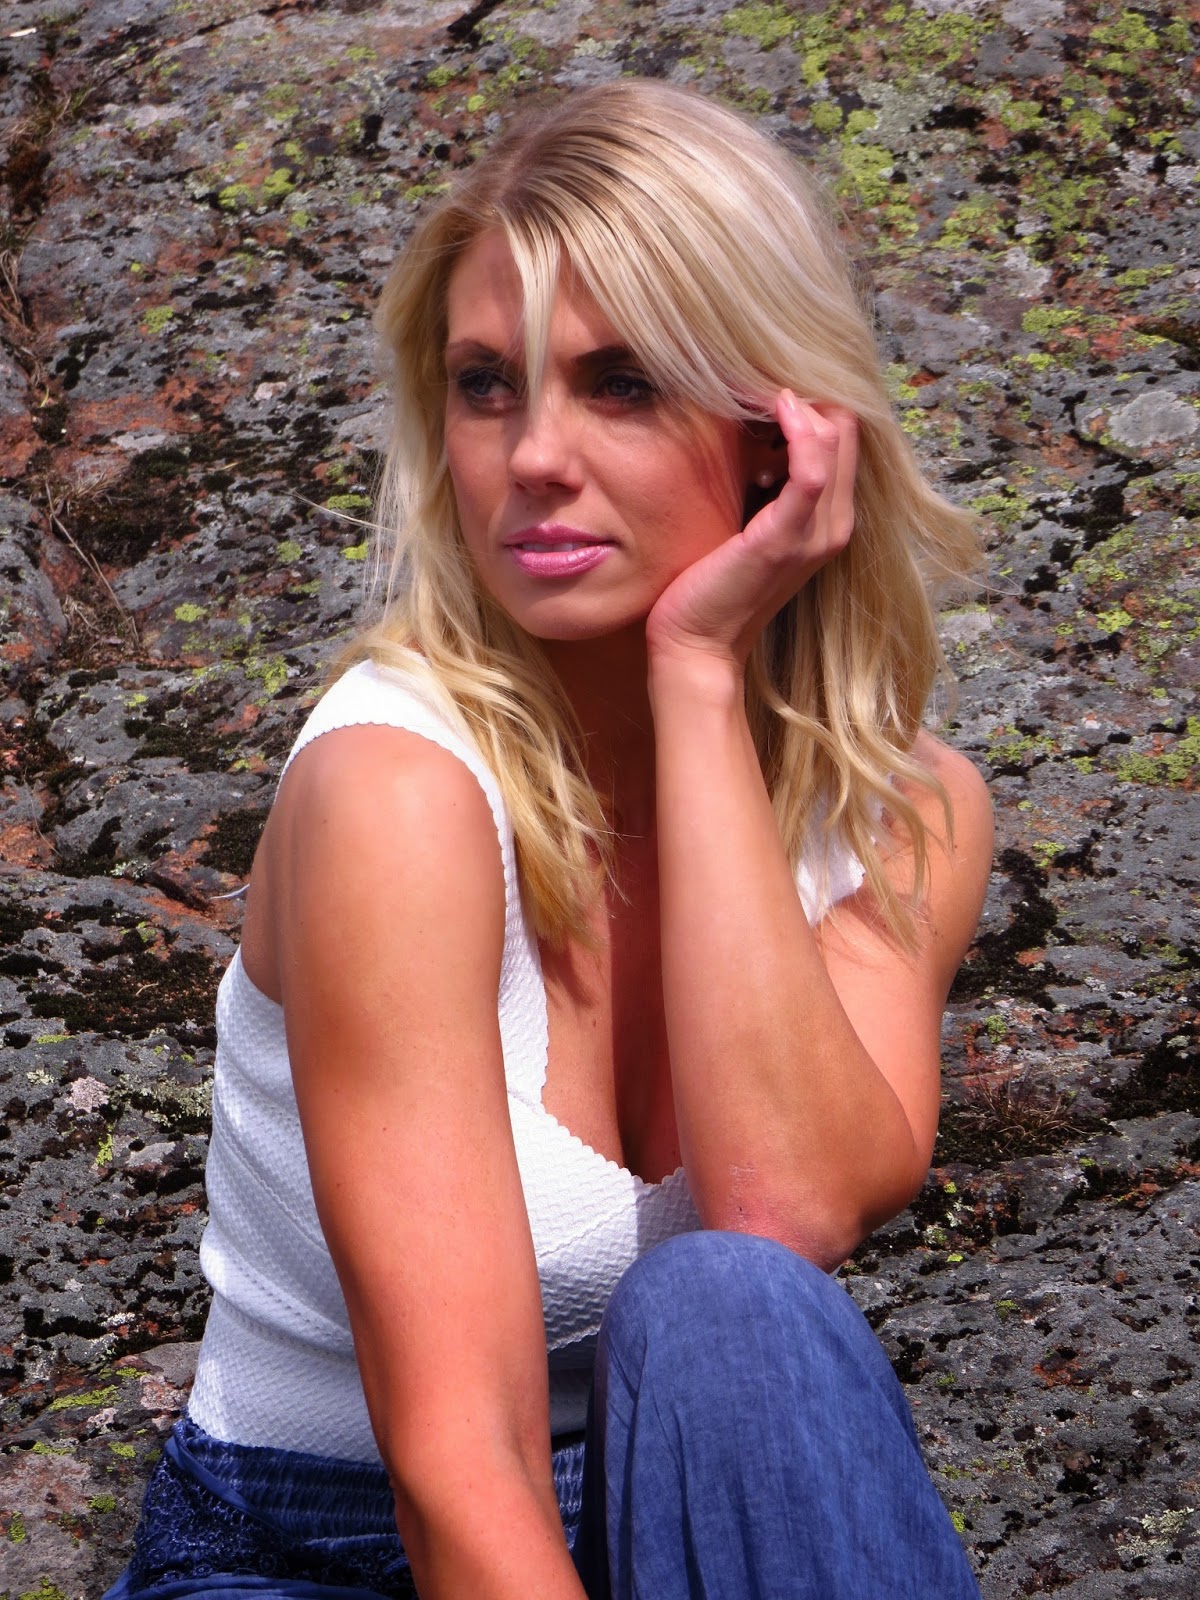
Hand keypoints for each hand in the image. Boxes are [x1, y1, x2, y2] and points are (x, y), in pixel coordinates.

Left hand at [645, 393, 856, 673]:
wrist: (696, 642)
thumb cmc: (710, 584)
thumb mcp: (743, 522)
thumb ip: (762, 484)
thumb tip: (754, 431)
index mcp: (829, 521)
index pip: (843, 436)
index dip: (810, 400)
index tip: (764, 381)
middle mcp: (835, 526)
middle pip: (846, 429)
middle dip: (807, 392)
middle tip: (758, 373)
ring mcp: (816, 534)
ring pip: (836, 439)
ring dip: (800, 403)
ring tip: (759, 387)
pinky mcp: (786, 537)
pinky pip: (812, 468)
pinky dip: (798, 429)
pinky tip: (776, 405)